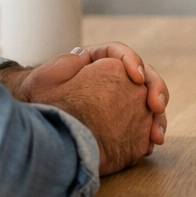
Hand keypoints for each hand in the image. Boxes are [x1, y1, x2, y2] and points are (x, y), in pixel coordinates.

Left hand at [0, 43, 169, 144]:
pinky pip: (143, 121)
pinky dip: (150, 130)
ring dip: (158, 115)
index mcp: (98, 59)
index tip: (136, 77)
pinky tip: (151, 142)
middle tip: (156, 105)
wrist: (37, 118)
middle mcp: (115, 76)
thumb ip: (65, 65)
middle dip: (155, 89)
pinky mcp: (124, 117)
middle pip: (144, 76)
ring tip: (157, 134)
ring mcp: (122, 97)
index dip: (133, 62)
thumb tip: (82, 57)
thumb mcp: (47, 77)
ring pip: (149, 100)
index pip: (121, 54)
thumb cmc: (40, 94)